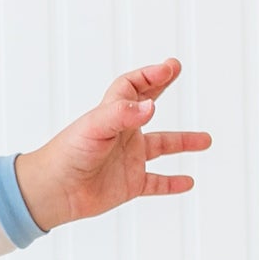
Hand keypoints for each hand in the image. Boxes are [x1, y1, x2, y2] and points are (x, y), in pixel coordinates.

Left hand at [13, 57, 211, 230]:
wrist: (52, 192)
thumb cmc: (66, 155)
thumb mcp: (94, 127)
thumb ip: (122, 114)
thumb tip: (151, 106)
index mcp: (112, 115)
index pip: (131, 86)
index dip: (149, 74)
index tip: (169, 68)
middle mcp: (123, 134)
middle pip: (146, 106)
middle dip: (160, 86)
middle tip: (175, 71)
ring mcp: (127, 159)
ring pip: (161, 147)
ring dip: (183, 143)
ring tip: (205, 141)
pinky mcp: (129, 184)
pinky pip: (156, 183)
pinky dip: (172, 183)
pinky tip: (188, 182)